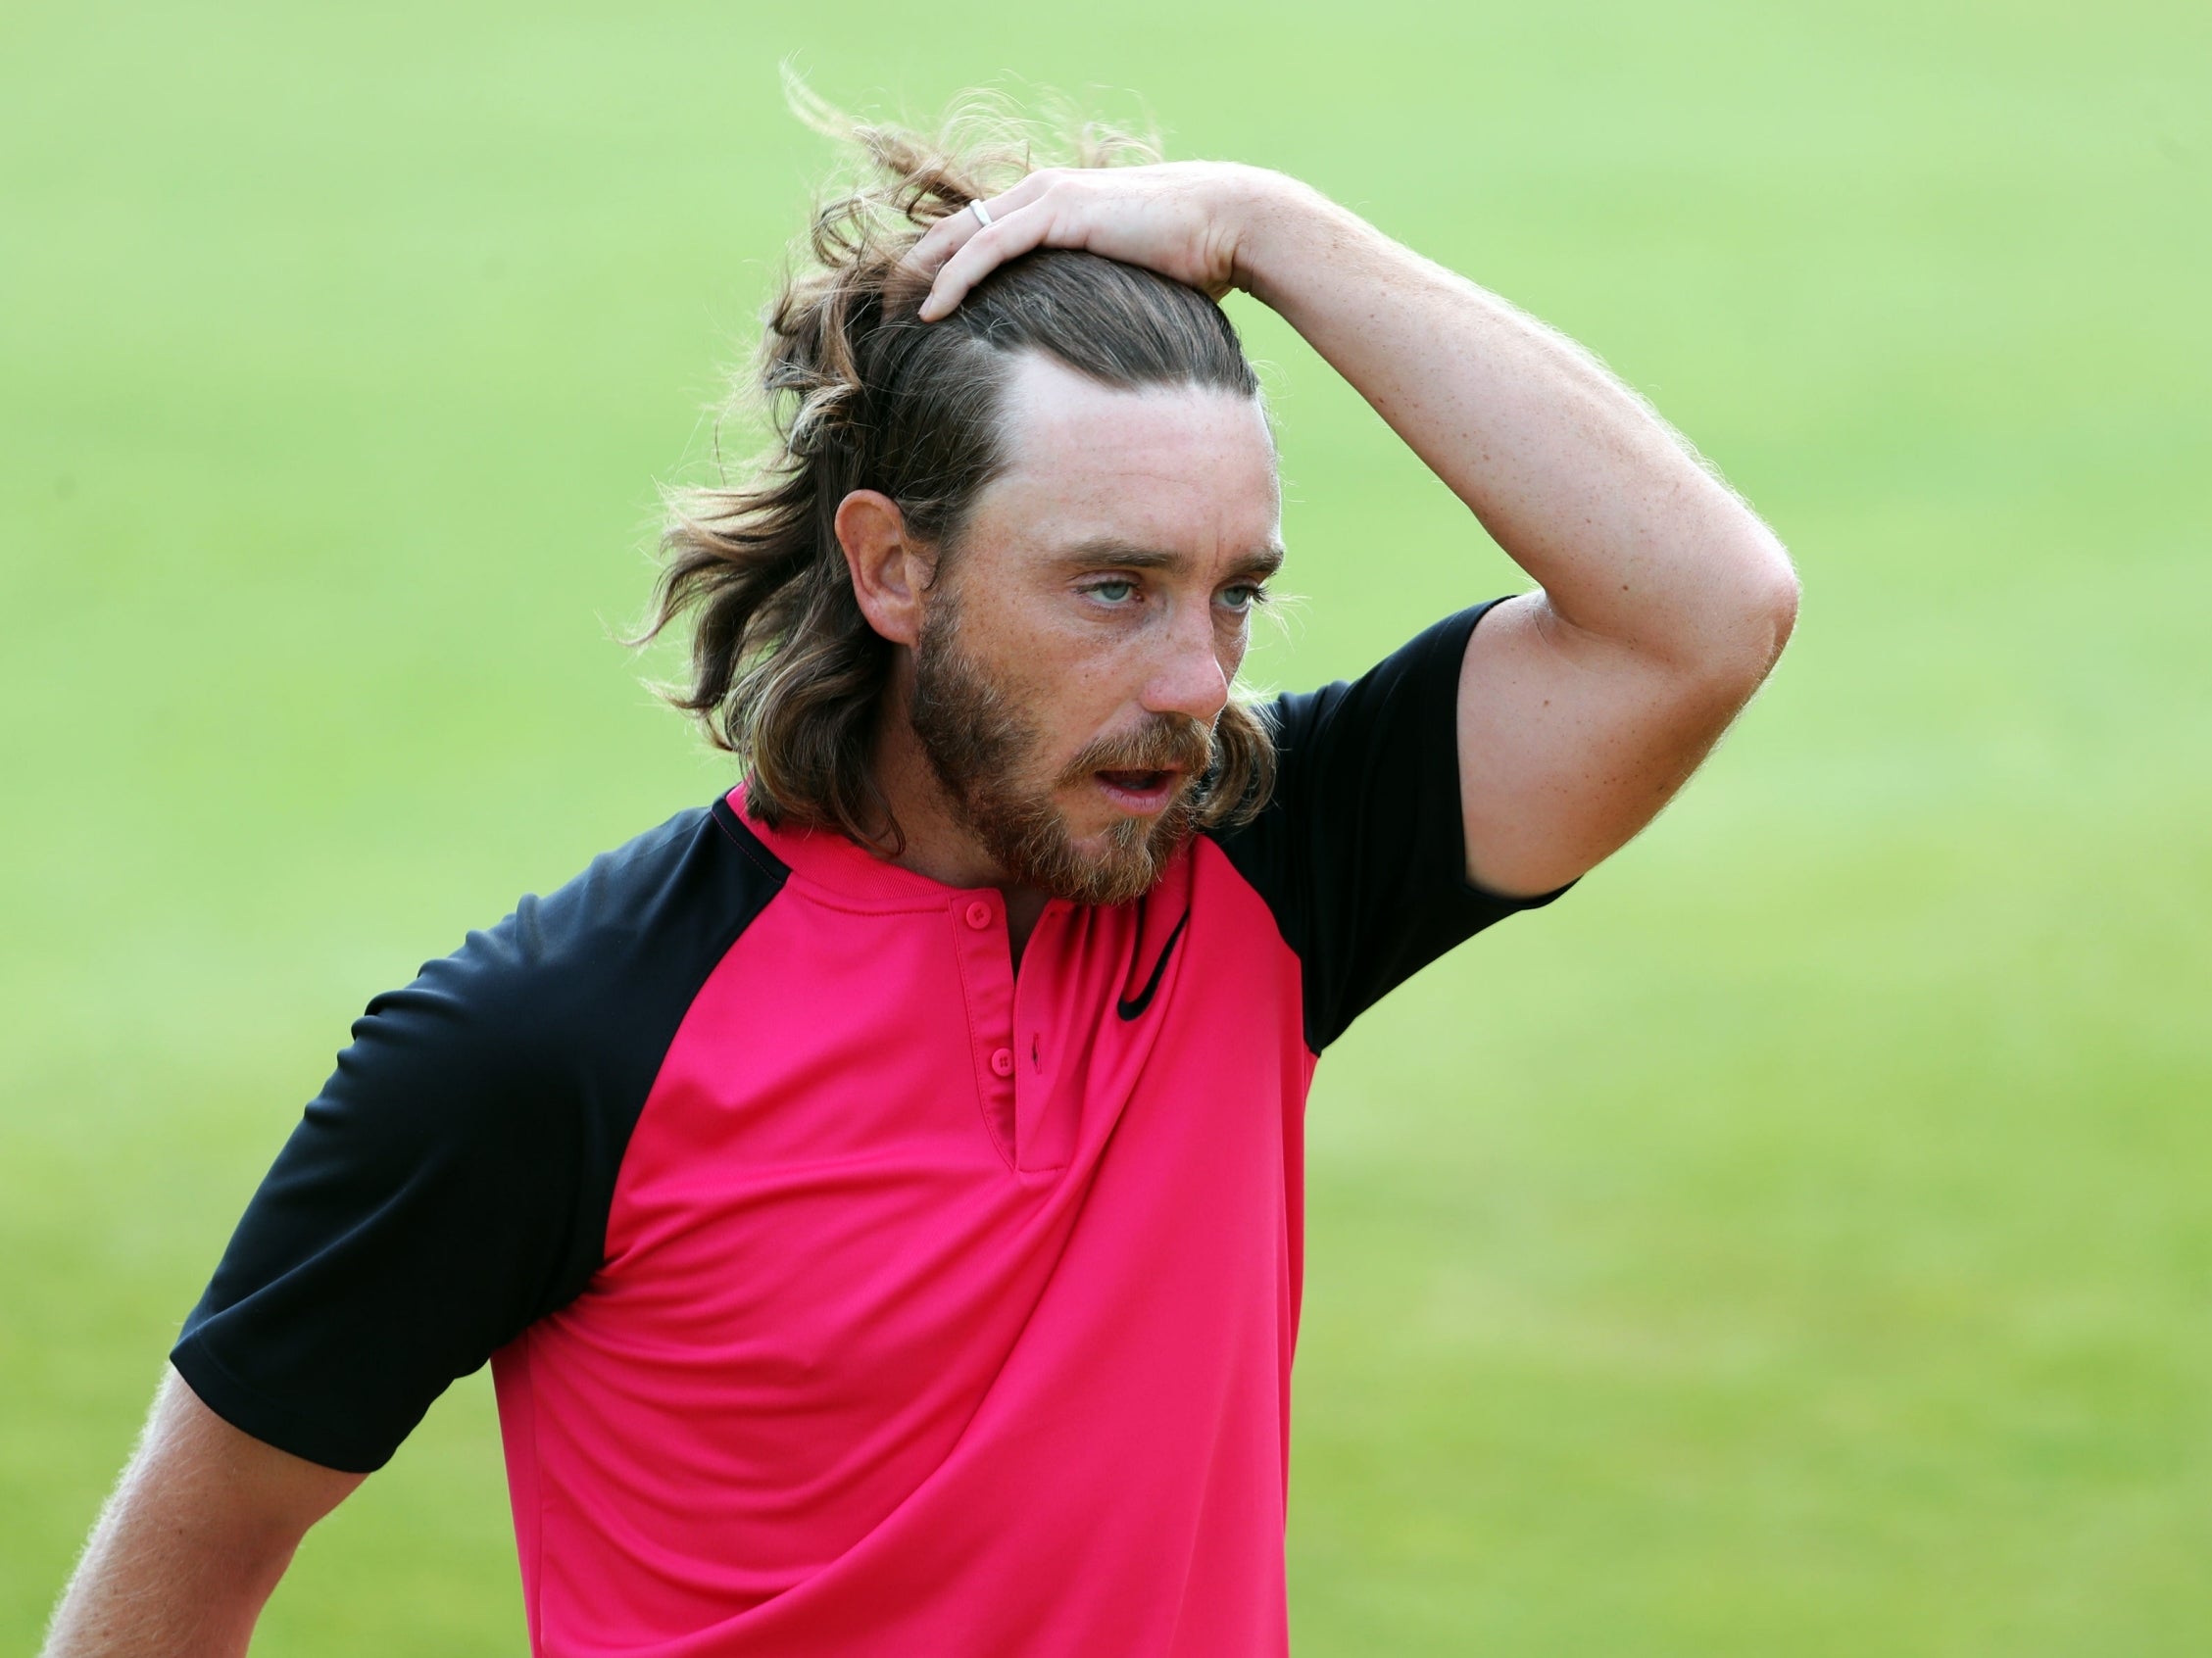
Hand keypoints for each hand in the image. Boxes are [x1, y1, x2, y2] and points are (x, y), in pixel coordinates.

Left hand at [907, 161, 1294, 320]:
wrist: (1230, 226)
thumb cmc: (1193, 264)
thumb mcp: (1127, 286)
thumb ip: (1093, 303)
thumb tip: (1085, 358)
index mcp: (1053, 207)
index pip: (977, 235)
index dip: (940, 271)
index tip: (915, 316)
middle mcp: (1041, 193)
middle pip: (953, 232)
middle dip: (914, 273)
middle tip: (884, 320)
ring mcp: (1046, 197)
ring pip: (959, 237)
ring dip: (921, 279)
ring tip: (894, 321)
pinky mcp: (1056, 211)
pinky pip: (987, 248)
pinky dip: (954, 280)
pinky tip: (932, 313)